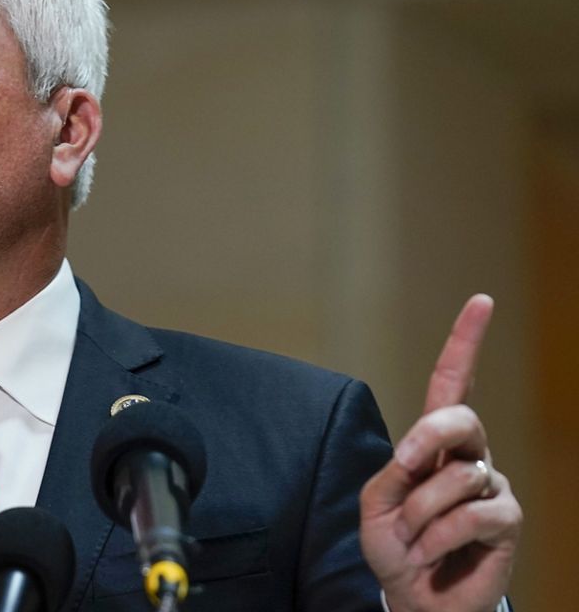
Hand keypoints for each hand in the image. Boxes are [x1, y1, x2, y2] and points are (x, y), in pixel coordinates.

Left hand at [360, 295, 522, 611]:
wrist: (412, 595)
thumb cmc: (394, 545)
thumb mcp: (377, 504)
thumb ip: (395, 472)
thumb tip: (422, 455)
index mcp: (433, 442)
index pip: (451, 384)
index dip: (465, 343)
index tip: (482, 302)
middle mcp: (468, 456)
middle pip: (459, 418)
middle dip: (428, 436)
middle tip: (404, 465)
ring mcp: (491, 486)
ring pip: (456, 477)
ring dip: (420, 514)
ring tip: (415, 539)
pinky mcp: (506, 520)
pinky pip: (471, 515)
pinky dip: (438, 537)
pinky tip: (433, 553)